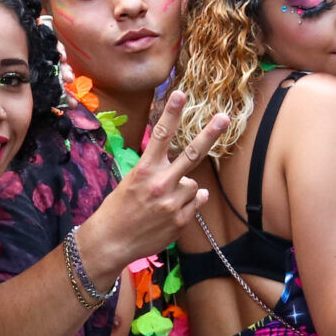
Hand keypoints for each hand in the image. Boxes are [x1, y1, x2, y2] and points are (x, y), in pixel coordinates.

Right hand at [80, 104, 228, 272]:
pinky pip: (196, 203)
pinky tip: (169, 212)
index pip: (160, 136)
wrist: (111, 242)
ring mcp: (173, 203)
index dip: (171, 113)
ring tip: (162, 202)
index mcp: (144, 171)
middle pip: (191, 154)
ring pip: (193, 184)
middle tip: (224, 117)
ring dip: (183, 190)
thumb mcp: (131, 183)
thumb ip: (160, 175)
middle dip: (209, 134)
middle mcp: (160, 184)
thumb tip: (193, 181)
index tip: (180, 94)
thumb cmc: (118, 209)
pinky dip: (188, 204)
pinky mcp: (181, 221)